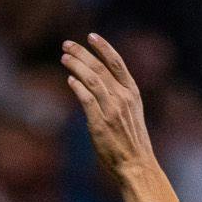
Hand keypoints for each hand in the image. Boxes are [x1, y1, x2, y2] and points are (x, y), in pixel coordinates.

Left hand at [62, 34, 156, 176]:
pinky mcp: (100, 123)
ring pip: (91, 80)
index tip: (91, 36)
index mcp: (132, 93)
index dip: (103, 47)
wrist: (136, 165)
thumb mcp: (131, 113)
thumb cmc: (132, 141)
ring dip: (76, 66)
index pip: (117, 63)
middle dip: (81, 54)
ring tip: (64, 58)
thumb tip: (95, 83)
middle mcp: (123, 98)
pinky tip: (70, 80)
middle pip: (99, 68)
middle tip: (66, 45)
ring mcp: (112, 110)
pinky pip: (86, 99)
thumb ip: (117, 96)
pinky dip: (77, 87)